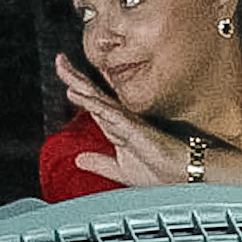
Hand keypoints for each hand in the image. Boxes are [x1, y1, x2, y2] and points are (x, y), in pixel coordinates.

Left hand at [56, 54, 192, 185]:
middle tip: (60, 61)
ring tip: (65, 70)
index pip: (93, 105)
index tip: (64, 77)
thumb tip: (78, 159)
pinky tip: (81, 95)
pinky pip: (112, 114)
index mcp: (118, 129)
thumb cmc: (159, 173)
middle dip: (76, 79)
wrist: (181, 179)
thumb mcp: (120, 170)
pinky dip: (95, 104)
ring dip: (81, 85)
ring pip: (100, 100)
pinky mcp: (135, 129)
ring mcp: (129, 123)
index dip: (78, 90)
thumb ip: (100, 163)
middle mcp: (122, 121)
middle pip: (94, 96)